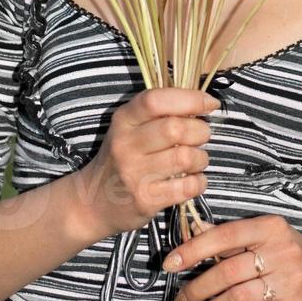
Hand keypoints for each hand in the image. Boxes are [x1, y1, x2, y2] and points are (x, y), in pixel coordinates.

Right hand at [81, 87, 219, 238]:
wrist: (92, 202)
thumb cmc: (122, 158)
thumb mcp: (129, 128)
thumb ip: (159, 113)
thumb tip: (202, 102)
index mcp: (124, 120)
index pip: (156, 100)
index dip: (189, 98)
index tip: (209, 103)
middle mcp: (125, 144)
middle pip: (175, 128)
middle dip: (200, 131)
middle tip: (201, 137)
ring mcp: (134, 174)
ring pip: (185, 157)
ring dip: (201, 158)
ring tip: (196, 161)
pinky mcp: (145, 200)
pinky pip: (187, 186)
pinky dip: (199, 182)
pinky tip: (193, 180)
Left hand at [163, 215, 301, 300]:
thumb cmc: (291, 252)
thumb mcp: (266, 235)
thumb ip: (232, 235)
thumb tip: (193, 230)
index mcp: (270, 227)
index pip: (223, 236)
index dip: (193, 250)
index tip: (169, 264)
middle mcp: (281, 252)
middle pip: (227, 271)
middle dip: (197, 287)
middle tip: (181, 298)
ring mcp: (290, 281)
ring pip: (238, 298)